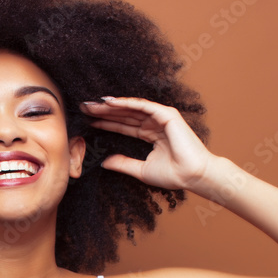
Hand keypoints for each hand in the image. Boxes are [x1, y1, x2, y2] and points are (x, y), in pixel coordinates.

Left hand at [79, 97, 214, 192]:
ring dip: (112, 105)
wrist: (192, 176)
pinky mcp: (167, 114)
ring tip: (92, 104)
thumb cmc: (173, 175)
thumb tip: (104, 162)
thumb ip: (123, 163)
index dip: (107, 122)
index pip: (124, 126)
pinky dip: (126, 103)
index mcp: (150, 135)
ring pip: (131, 108)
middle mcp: (155, 124)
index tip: (89, 121)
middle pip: (125, 115)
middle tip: (85, 108)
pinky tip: (110, 102)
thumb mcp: (141, 170)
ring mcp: (161, 117)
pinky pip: (142, 106)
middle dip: (105, 111)